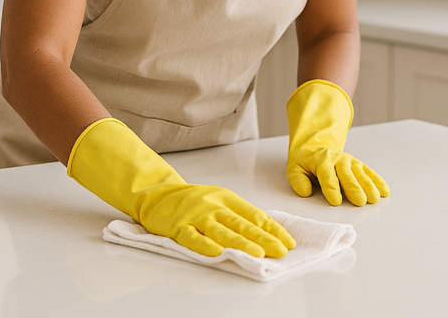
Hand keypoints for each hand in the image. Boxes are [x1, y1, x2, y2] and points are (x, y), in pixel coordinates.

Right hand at [139, 183, 294, 257]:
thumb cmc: (194, 200)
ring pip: (221, 231)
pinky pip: (193, 237)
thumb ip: (239, 215)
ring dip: (241, 243)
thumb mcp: (219, 200)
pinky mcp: (179, 227)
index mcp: (227, 198)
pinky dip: (205, 245)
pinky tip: (217, 253)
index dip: (272, 229)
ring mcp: (196, 216)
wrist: (159, 194)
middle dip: (263, 238)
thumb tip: (267, 233)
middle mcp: (213, 205)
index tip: (288, 242)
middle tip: (281, 251)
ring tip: (258, 254)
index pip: (254, 215)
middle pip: (241, 224)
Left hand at [286, 79, 389, 205]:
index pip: (326, 174)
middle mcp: (337, 159)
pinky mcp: (358, 165)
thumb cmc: (305, 162)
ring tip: (374, 199)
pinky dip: (377, 181)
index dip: (331, 188)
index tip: (336, 201)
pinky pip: (369, 172)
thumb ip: (298, 181)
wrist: (316, 146)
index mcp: (321, 160)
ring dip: (368, 185)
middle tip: (360, 202)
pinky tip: (384, 191)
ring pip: (360, 173)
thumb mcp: (294, 169)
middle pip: (346, 174)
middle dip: (353, 188)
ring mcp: (350, 161)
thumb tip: (306, 192)